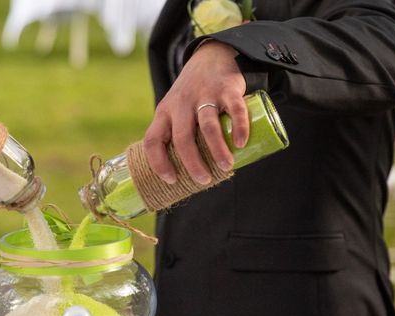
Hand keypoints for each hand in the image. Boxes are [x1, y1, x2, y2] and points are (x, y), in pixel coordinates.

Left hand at [143, 41, 247, 184]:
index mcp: (164, 112)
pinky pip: (234, 109)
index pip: (153, 140)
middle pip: (182, 138)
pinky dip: (239, 127)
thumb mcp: (175, 111)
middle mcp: (181, 103)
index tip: (171, 180)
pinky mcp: (227, 88)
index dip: (158, 163)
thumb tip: (188, 177)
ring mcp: (204, 94)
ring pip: (207, 126)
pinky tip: (241, 143)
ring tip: (226, 167)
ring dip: (217, 150)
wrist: (211, 56)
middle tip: (204, 180)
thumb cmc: (191, 96)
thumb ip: (178, 136)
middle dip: (192, 163)